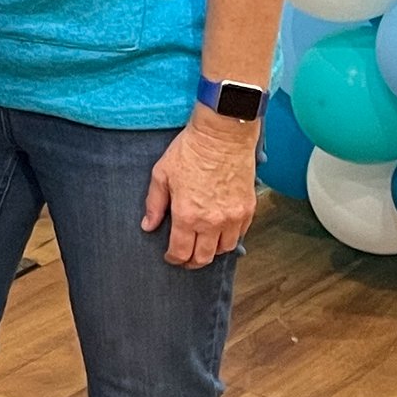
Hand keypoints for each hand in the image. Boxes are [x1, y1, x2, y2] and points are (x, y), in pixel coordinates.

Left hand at [142, 105, 257, 269]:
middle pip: (203, 257)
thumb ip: (154, 204)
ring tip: (203, 245)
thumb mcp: (161, 174)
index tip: (170, 256)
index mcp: (187, 215)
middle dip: (192, 261)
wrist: (222, 134)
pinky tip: (220, 231)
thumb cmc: (190, 150)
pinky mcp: (248, 209)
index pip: (180, 252)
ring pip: (224, 249)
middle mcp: (212, 222)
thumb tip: (148, 226)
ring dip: (212, 251)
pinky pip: (240, 234)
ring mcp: (233, 217)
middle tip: (186, 258)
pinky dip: (229, 237)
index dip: (173, 258)